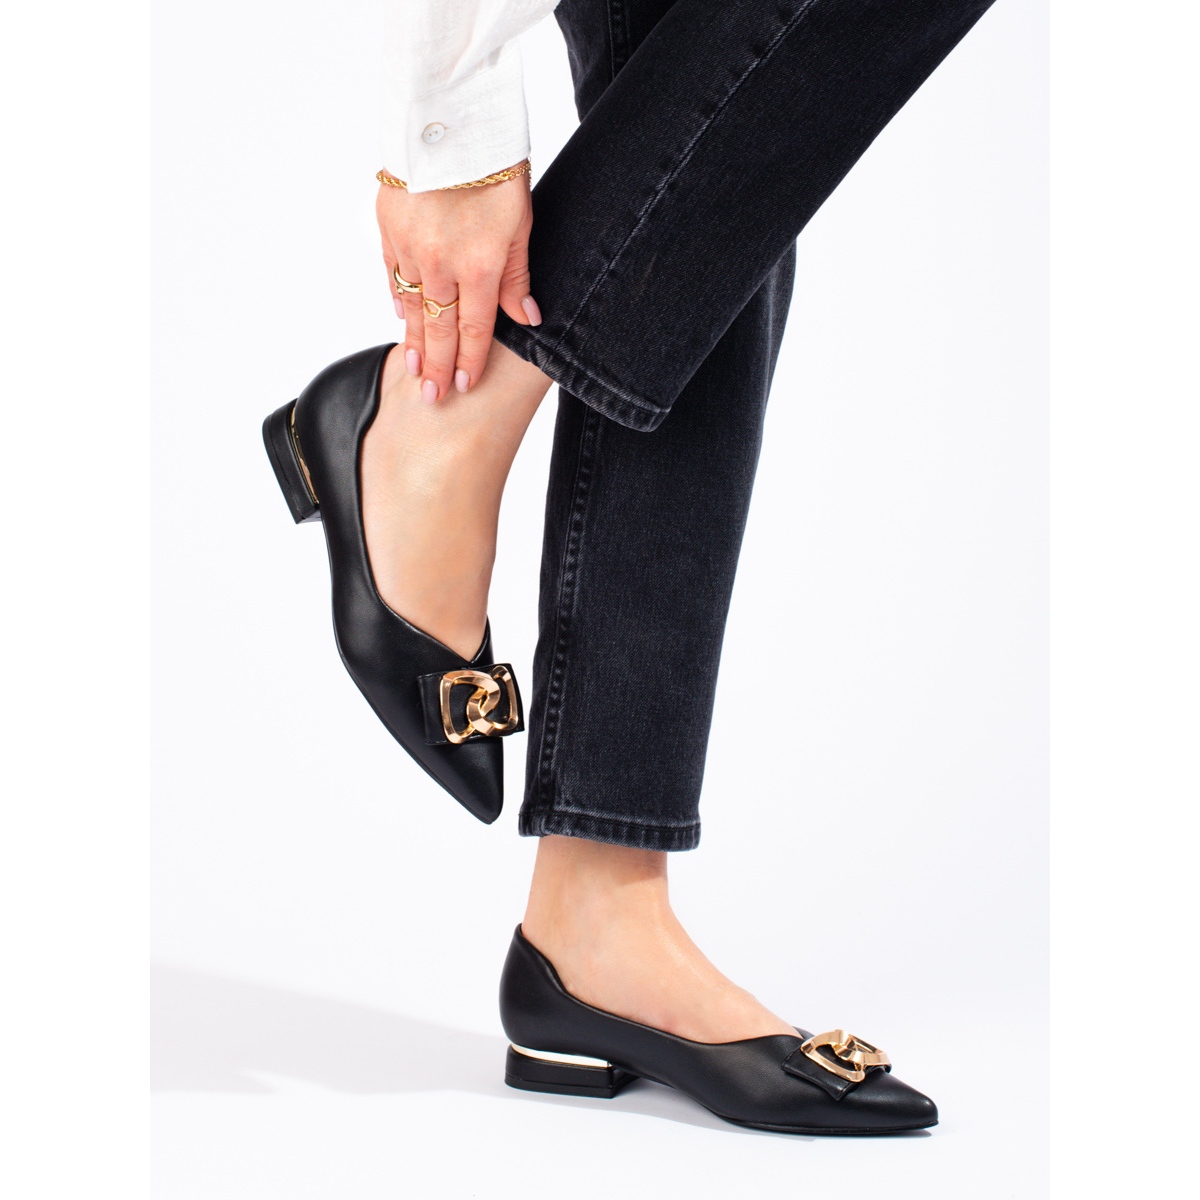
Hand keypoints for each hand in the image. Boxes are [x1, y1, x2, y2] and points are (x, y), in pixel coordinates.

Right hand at [376, 169, 541, 400]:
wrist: (451, 119)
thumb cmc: (494, 168)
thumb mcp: (519, 224)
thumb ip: (518, 277)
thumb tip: (527, 319)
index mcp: (478, 267)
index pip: (474, 329)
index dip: (470, 361)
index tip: (465, 385)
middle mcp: (441, 265)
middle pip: (439, 328)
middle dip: (439, 367)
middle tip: (433, 396)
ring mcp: (410, 248)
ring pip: (412, 306)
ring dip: (415, 341)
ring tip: (415, 370)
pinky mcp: (389, 226)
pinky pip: (392, 273)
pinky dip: (397, 298)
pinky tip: (401, 318)